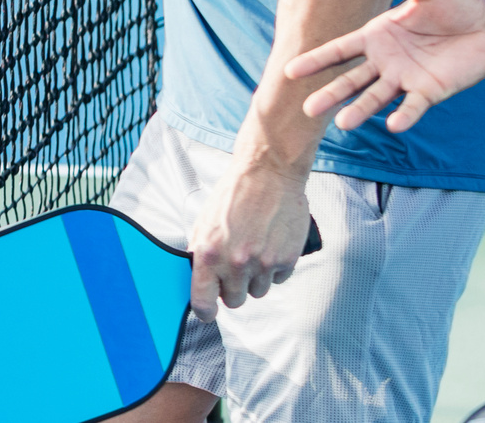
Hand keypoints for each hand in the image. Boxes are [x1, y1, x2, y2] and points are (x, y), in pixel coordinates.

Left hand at [186, 160, 315, 318]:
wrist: (269, 173)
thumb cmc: (234, 195)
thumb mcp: (205, 222)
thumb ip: (201, 254)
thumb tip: (198, 281)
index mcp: (209, 254)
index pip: (202, 302)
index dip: (206, 311)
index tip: (209, 312)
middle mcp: (235, 262)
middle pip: (234, 301)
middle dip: (234, 288)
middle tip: (236, 265)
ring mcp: (263, 263)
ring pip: (258, 292)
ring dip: (255, 277)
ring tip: (255, 248)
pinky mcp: (286, 260)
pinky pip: (278, 279)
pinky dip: (274, 268)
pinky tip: (271, 243)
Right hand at [283, 0, 484, 133]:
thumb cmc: (454, 2)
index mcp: (378, 34)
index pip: (340, 50)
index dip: (316, 60)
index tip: (289, 71)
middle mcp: (386, 60)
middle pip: (352, 79)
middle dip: (331, 93)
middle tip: (308, 109)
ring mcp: (406, 78)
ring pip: (376, 96)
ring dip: (360, 109)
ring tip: (343, 123)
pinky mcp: (430, 91)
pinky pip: (413, 106)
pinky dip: (403, 116)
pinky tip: (392, 124)